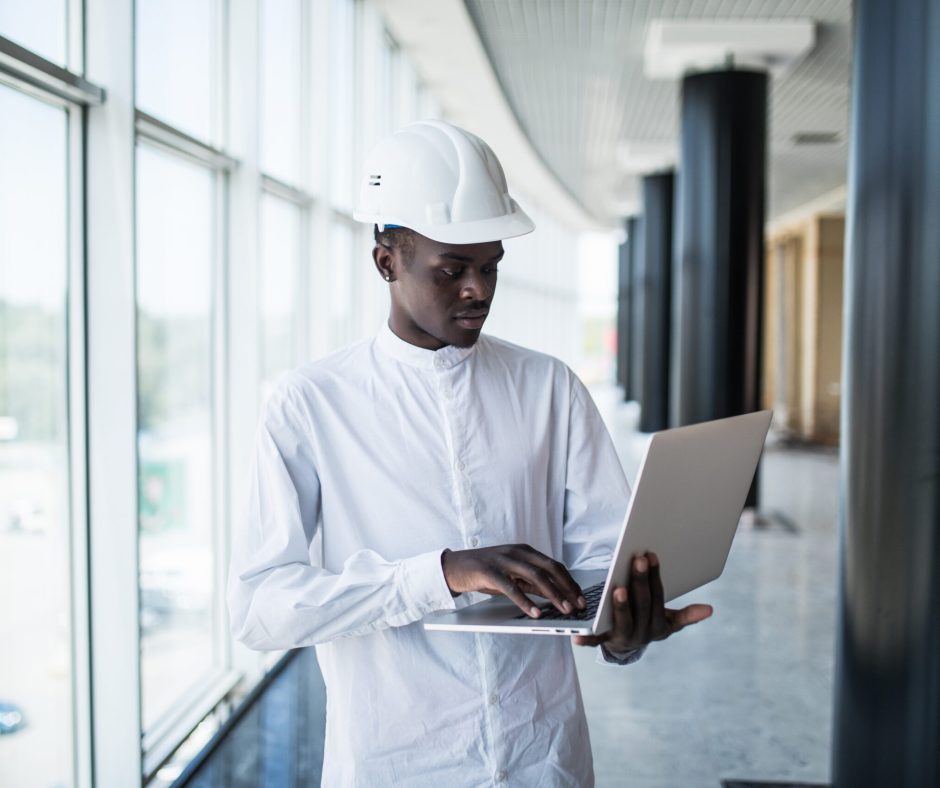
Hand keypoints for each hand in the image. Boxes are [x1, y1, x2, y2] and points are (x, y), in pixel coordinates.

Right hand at [441, 544, 586, 617]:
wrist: (454, 567)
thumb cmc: (485, 572)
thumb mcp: (512, 575)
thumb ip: (531, 582)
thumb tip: (555, 594)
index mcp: (525, 551)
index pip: (554, 565)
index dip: (570, 582)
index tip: (581, 598)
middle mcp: (517, 552)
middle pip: (549, 568)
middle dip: (567, 587)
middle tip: (578, 605)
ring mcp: (503, 560)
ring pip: (535, 576)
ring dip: (552, 594)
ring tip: (563, 610)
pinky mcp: (489, 571)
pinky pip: (511, 587)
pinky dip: (525, 601)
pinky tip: (535, 613)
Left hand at [573, 552, 712, 651]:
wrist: (627, 648)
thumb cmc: (648, 624)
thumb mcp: (668, 622)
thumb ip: (687, 616)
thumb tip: (710, 610)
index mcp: (658, 624)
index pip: (657, 597)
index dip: (654, 577)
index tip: (650, 556)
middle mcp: (643, 632)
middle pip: (642, 604)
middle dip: (639, 581)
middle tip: (636, 559)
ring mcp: (624, 637)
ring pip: (623, 620)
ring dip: (621, 606)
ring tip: (617, 588)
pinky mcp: (605, 642)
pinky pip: (596, 641)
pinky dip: (587, 639)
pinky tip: (577, 636)